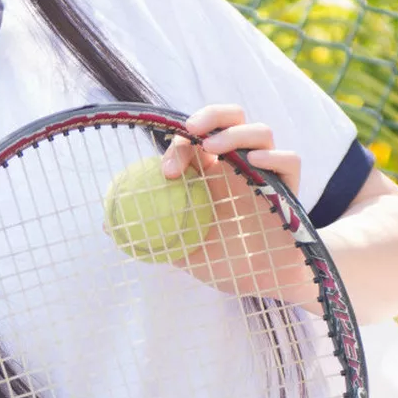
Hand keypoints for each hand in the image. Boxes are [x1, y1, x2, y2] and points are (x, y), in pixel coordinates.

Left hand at [160, 105, 316, 307]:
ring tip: (215, 150)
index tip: (167, 173)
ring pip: (260, 131)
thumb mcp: (182, 251)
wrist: (268, 282)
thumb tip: (106, 227)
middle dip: (211, 115)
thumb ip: (153, 235)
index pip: (196, 139)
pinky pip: (289, 159)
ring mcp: (267, 172)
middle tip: (193, 131)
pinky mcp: (291, 187)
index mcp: (212, 173)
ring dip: (235, 134)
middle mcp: (239, 165)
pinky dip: (274, 156)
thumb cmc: (228, 262)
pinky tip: (256, 165)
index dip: (179, 144)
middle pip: (231, 118)